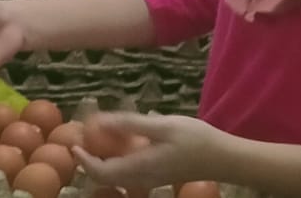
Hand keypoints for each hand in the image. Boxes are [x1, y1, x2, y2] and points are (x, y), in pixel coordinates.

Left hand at [73, 113, 231, 190]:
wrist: (225, 159)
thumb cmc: (196, 140)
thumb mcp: (162, 126)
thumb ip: (130, 124)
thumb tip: (99, 122)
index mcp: (140, 168)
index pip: (101, 172)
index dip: (83, 160)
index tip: (74, 142)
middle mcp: (143, 178)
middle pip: (107, 176)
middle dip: (91, 158)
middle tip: (84, 136)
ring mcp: (151, 179)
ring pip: (118, 175)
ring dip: (104, 159)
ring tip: (99, 135)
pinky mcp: (159, 175)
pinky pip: (130, 172)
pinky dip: (119, 159)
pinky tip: (124, 140)